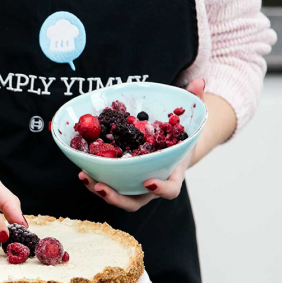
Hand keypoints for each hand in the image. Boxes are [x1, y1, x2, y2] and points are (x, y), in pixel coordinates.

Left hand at [78, 78, 205, 211]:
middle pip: (135, 201)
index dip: (161, 189)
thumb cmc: (182, 136)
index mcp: (172, 176)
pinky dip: (94, 179)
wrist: (172, 148)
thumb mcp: (191, 121)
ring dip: (98, 189)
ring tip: (84, 175)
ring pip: (117, 196)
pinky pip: (108, 184)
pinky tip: (82, 168)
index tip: (149, 181)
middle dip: (117, 197)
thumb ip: (196, 102)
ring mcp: (134, 187)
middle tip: (102, 186)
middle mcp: (151, 187)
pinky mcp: (121, 181)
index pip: (170, 190)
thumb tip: (199, 81)